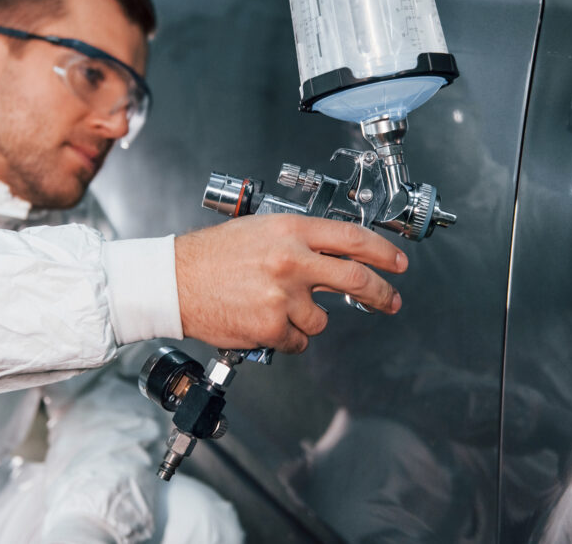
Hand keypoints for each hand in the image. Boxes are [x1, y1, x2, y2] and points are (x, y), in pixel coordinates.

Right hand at [175, 215, 406, 352]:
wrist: (174, 281)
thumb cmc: (211, 255)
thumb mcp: (260, 230)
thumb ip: (298, 240)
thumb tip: (335, 253)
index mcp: (290, 231)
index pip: (352, 238)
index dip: (382, 252)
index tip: (397, 263)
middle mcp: (292, 261)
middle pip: (356, 278)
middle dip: (381, 293)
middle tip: (391, 300)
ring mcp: (283, 295)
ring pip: (322, 319)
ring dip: (309, 319)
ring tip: (279, 307)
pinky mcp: (272, 326)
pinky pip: (299, 340)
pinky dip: (288, 337)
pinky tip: (265, 321)